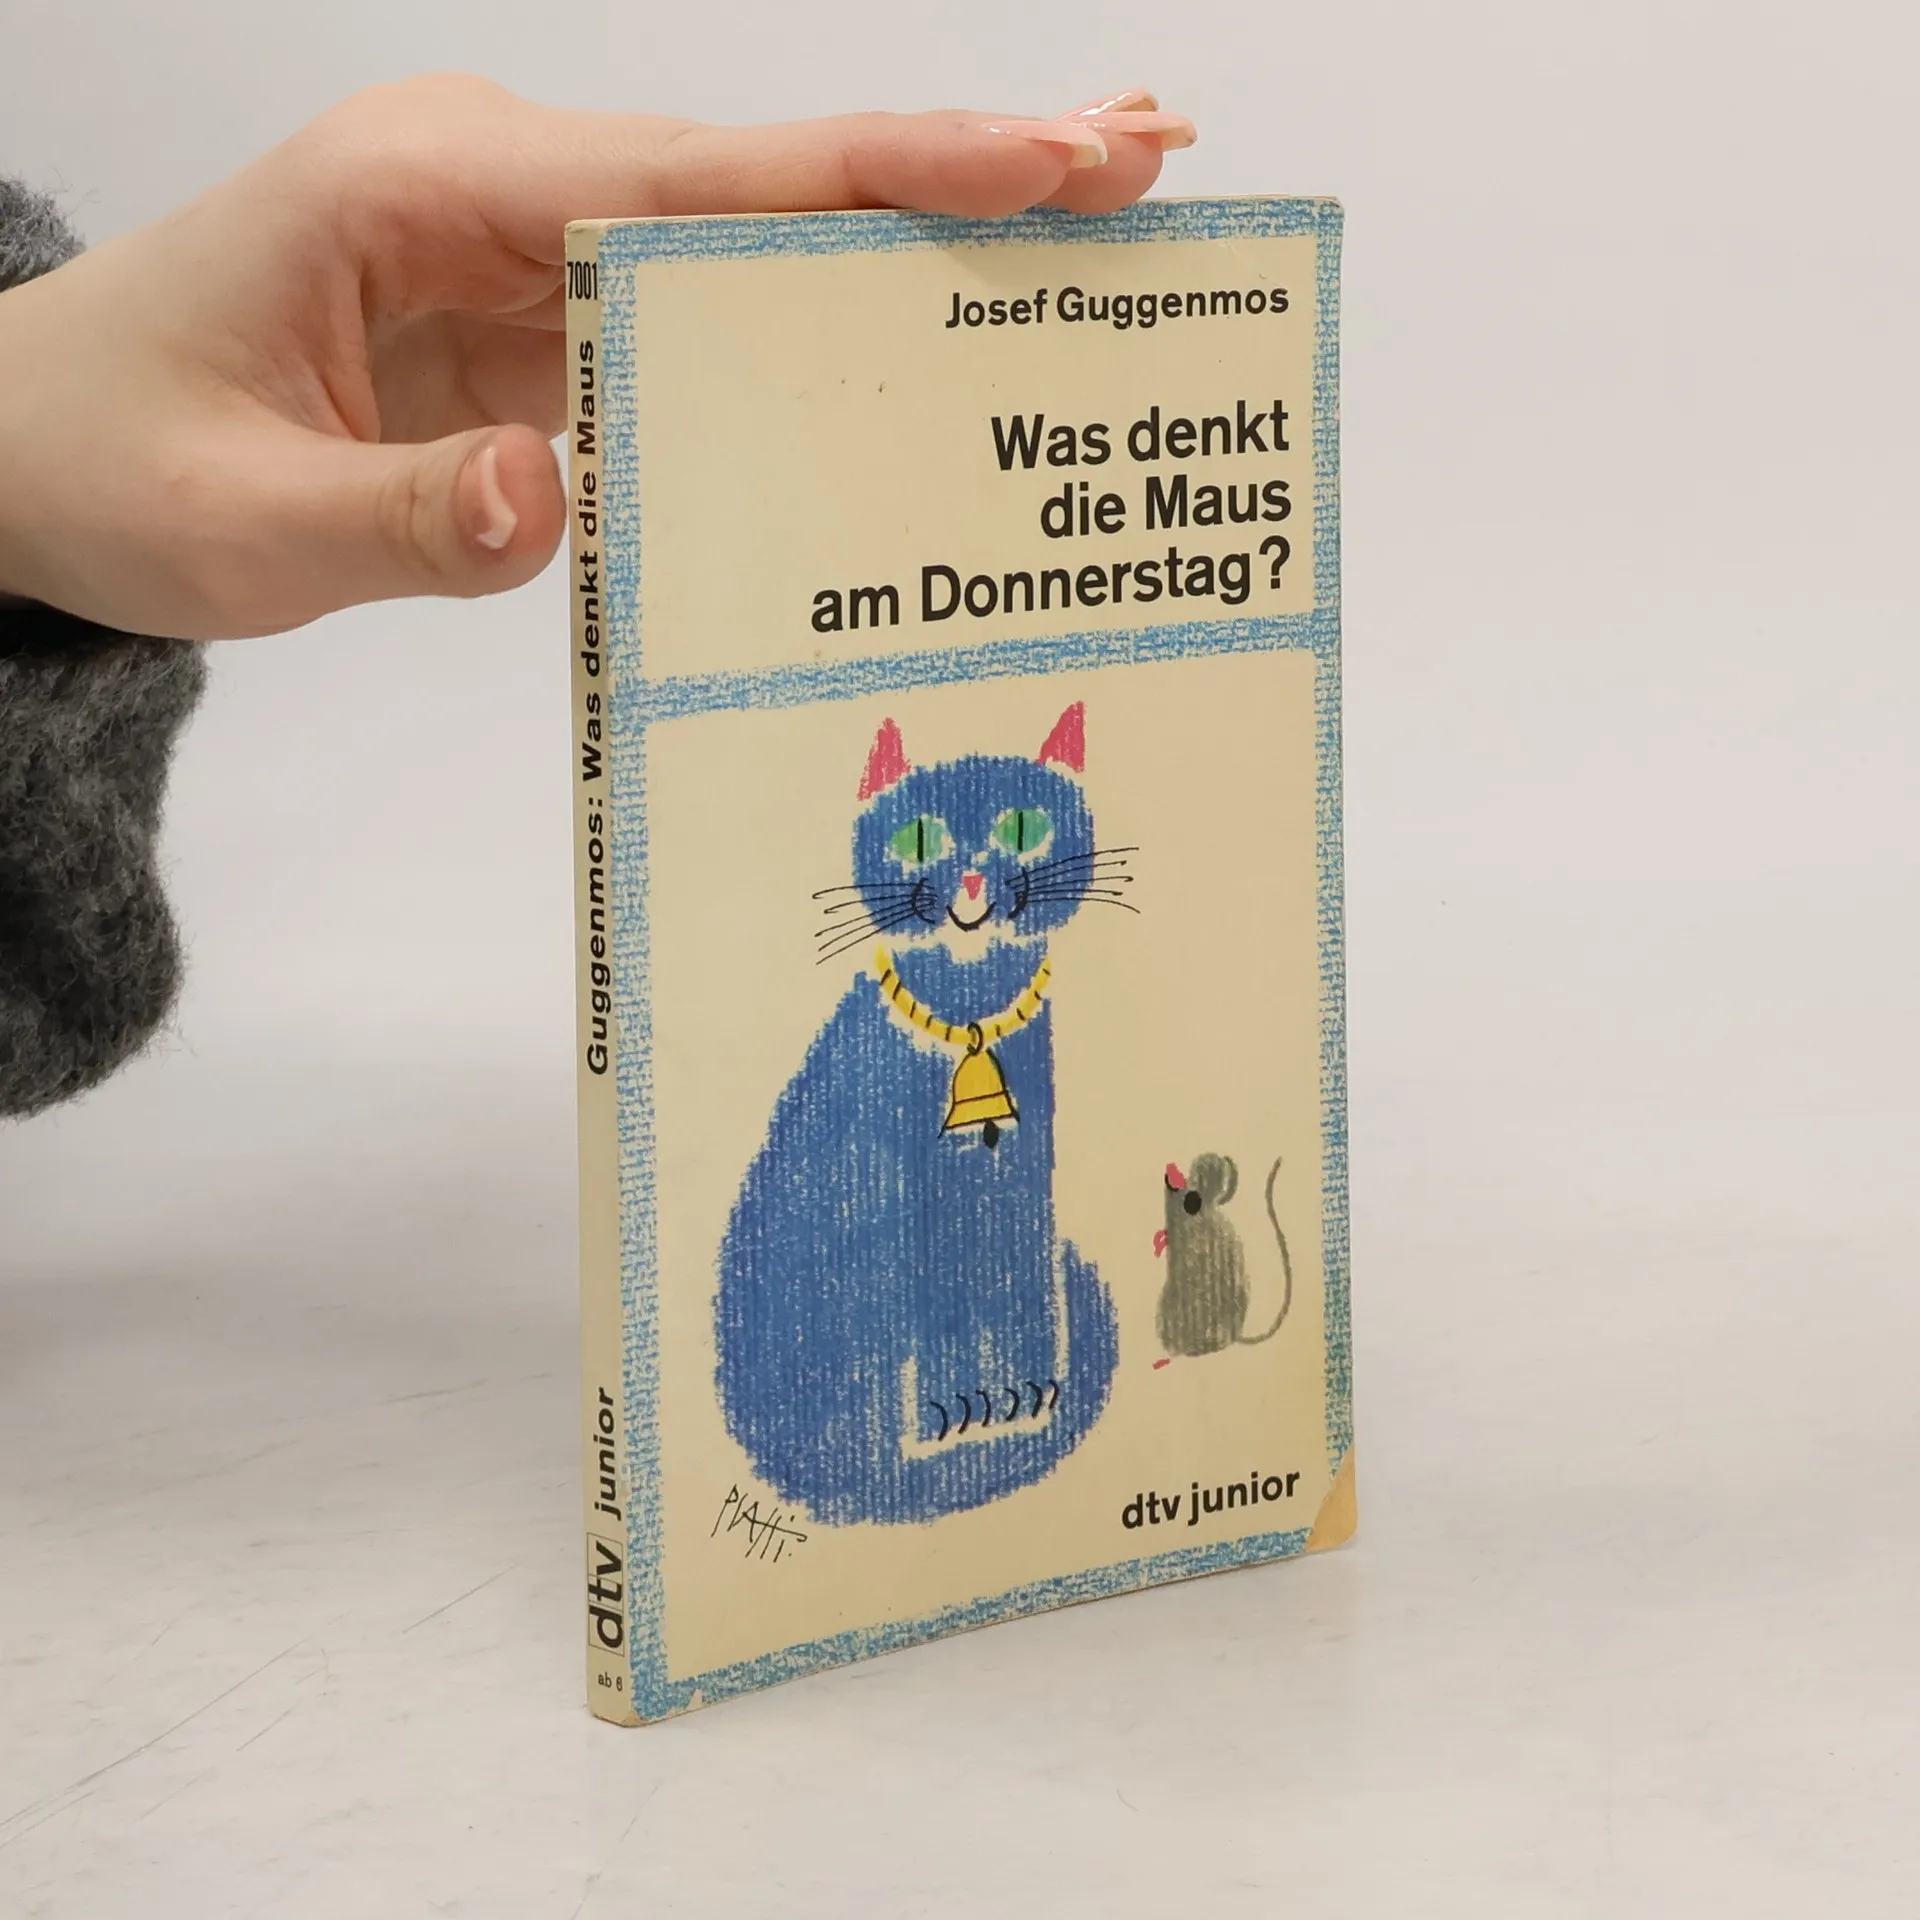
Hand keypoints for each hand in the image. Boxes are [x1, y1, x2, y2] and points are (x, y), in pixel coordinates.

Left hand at [0, 76, 1192, 639]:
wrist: (33, 448)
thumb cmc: (113, 462)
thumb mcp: (235, 520)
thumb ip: (396, 518)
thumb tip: (548, 504)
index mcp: (430, 189)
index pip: (692, 176)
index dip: (876, 175)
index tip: (1040, 161)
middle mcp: (503, 189)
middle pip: (762, 177)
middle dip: (952, 172)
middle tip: (1141, 159)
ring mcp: (531, 251)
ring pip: (751, 240)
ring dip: (914, 240)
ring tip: (1085, 230)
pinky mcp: (542, 323)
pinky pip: (699, 319)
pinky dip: (822, 323)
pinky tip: (923, 339)